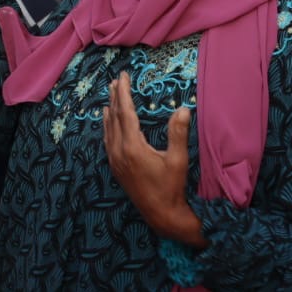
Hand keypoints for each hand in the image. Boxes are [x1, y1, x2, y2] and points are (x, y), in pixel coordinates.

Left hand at [102, 73, 205, 248]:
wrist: (161, 215)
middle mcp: (119, 152)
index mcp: (132, 147)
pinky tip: (107, 120)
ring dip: (110, 109)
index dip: (123, 92)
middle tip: (116, 80)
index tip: (123, 76)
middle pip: (114, 117)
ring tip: (111, 94)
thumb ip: (178, 133)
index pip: (125, 112)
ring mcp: (115, 160)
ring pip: (108, 128)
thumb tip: (183, 109)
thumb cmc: (171, 187)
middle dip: (115, 97)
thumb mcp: (177, 160)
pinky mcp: (115, 167)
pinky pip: (107, 139)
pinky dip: (107, 125)